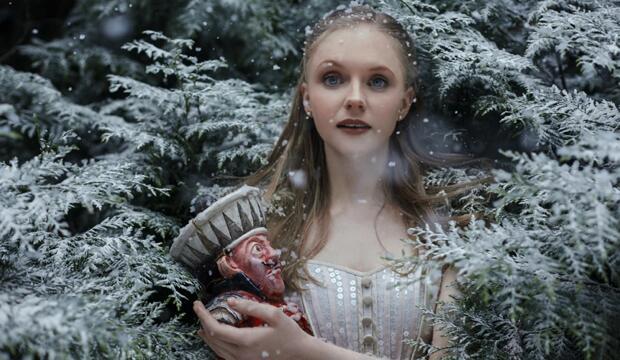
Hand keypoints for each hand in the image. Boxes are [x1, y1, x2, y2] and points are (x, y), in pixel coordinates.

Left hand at [193, 298, 311, 359]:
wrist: (300, 354)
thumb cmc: (290, 333)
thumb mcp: (274, 315)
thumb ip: (251, 307)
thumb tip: (230, 302)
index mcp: (246, 340)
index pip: (216, 329)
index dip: (203, 316)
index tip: (197, 305)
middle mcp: (240, 354)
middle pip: (213, 340)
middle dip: (203, 324)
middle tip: (199, 310)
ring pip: (216, 350)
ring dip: (208, 336)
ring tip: (202, 325)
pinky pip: (224, 355)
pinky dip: (216, 345)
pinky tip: (216, 339)